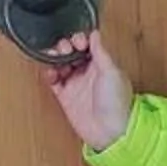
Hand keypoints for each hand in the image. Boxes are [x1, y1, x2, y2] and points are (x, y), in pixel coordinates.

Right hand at [40, 32, 132, 150]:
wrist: (110, 132)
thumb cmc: (117, 103)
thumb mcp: (111, 72)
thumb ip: (101, 52)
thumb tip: (95, 33)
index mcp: (102, 65)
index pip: (87, 46)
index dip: (79, 40)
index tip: (77, 40)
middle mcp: (88, 73)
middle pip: (71, 53)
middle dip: (65, 46)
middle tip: (64, 48)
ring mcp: (76, 84)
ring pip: (60, 64)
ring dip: (54, 57)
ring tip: (53, 56)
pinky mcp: (65, 97)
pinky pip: (53, 81)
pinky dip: (49, 73)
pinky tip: (50, 70)